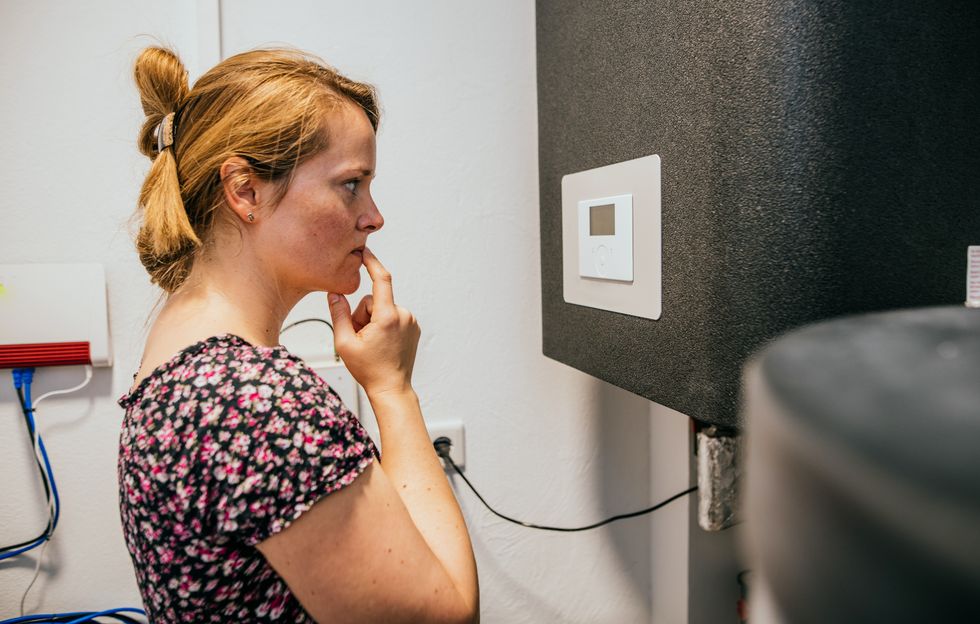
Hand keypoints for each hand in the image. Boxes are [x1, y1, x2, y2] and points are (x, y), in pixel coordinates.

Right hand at [327, 248, 420, 397]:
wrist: (392, 388)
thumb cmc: (369, 370)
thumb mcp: (344, 343)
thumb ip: (338, 314)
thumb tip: (334, 294)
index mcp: (388, 317)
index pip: (381, 279)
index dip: (371, 262)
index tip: (364, 251)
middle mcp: (403, 315)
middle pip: (374, 301)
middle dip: (363, 314)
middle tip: (360, 338)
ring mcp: (410, 321)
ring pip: (382, 309)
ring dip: (373, 321)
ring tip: (371, 343)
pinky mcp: (413, 327)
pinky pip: (392, 316)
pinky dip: (383, 325)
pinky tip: (381, 343)